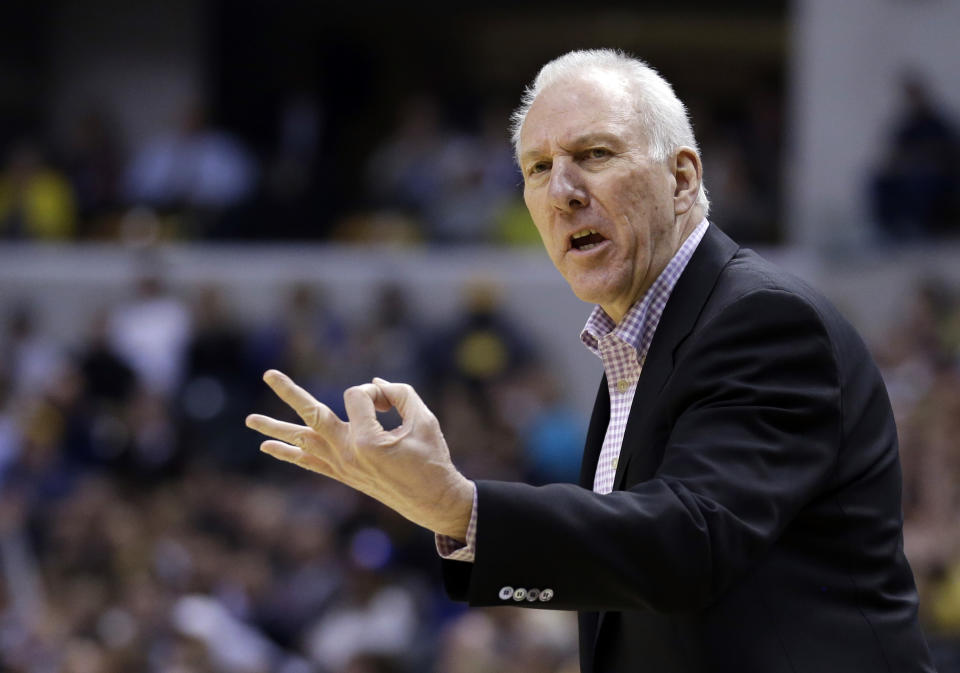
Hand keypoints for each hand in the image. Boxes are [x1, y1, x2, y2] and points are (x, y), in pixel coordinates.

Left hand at [245, 370, 473, 539]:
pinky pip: (309, 464)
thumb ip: (400, 393)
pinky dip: (289, 454)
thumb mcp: (424, 419)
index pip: (358, 397)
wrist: (432, 501)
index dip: (375, 392)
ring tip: (249, 420)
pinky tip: (269, 448)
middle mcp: (348, 454)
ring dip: (275, 429)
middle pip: (312, 415)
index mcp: (368, 440)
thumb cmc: (432, 459)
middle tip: (268, 374)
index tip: (391, 401)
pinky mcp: (343, 476)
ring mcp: (342, 467)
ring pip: (302, 442)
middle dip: (290, 392)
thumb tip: (376, 384)